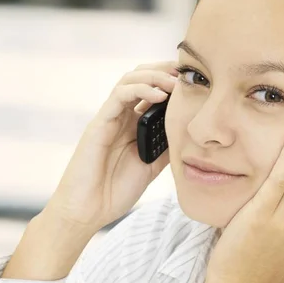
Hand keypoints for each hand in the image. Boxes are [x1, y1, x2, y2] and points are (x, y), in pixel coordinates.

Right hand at [44, 61, 177, 235]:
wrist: (88, 212)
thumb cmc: (116, 191)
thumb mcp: (152, 165)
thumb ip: (166, 146)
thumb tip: (189, 131)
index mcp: (134, 124)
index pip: (152, 90)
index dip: (171, 81)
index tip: (194, 80)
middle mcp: (121, 116)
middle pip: (141, 78)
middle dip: (164, 70)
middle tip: (186, 73)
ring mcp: (109, 118)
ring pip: (129, 81)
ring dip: (155, 76)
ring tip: (175, 82)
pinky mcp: (98, 124)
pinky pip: (118, 97)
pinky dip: (139, 90)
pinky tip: (159, 95)